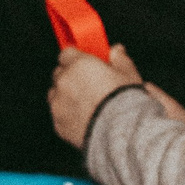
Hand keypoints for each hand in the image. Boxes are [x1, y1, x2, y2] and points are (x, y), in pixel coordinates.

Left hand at [48, 44, 170, 148]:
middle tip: (88, 84)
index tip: (84, 62)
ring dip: (65, 96)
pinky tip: (84, 118)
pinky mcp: (58, 124)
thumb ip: (120, 60)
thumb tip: (116, 51)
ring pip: (55, 94)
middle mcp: (64, 82)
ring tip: (86, 104)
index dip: (76, 58)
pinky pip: (58, 115)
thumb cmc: (125, 103)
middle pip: (59, 73)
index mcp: (79, 64)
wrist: (119, 134)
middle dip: (70, 76)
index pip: (67, 53)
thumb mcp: (129, 75)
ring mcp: (58, 104)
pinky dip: (67, 115)